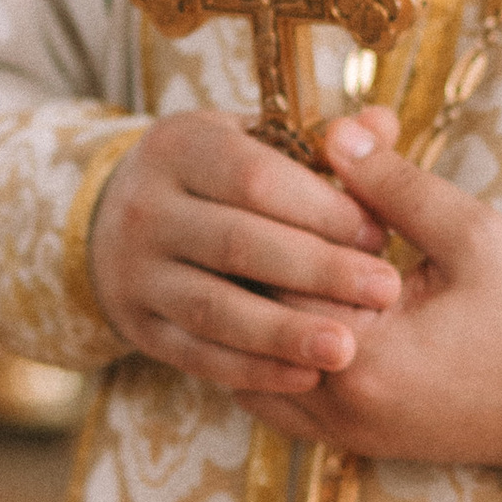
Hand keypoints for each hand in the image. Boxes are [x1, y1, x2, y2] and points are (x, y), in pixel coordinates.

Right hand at [87, 108, 402, 396]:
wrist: (116, 223)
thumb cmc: (214, 178)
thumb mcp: (251, 142)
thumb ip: (319, 142)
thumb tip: (382, 125)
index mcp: (180, 147)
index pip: (254, 177)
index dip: (322, 208)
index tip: (379, 233)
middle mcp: (146, 207)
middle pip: (238, 243)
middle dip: (318, 270)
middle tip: (385, 291)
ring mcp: (135, 271)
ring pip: (213, 307)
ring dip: (283, 333)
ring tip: (346, 349)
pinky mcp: (138, 326)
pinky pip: (197, 355)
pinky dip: (252, 370)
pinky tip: (304, 377)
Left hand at [233, 115, 501, 471]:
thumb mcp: (472, 233)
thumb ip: (394, 183)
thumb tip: (333, 130)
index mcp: (366, 353)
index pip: (278, 268)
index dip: (280, 206)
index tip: (293, 162)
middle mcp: (340, 404)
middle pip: (256, 317)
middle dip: (265, 251)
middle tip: (274, 198)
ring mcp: (343, 431)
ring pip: (255, 363)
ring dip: (260, 308)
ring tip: (272, 250)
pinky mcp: (355, 440)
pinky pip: (279, 398)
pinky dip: (274, 352)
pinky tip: (289, 306)